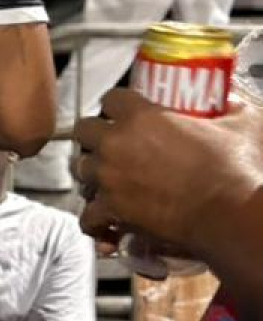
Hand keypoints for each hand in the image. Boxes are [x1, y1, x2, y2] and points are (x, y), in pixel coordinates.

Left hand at [74, 90, 262, 254]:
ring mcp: (108, 177)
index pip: (111, 98)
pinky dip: (95, 221)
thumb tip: (230, 102)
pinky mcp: (111, 208)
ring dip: (93, 175)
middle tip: (113, 146)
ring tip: (110, 182)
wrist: (229, 213)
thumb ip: (230, 109)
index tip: (126, 113)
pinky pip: (88, 215)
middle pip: (84, 130)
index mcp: (140, 116)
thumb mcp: (240, 125)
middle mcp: (115, 143)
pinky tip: (105, 222)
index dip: (117, 105)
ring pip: (81, 170)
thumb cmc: (235, 168)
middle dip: (95, 137)